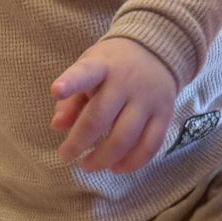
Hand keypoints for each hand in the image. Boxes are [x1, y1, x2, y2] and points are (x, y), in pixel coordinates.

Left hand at [50, 38, 178, 171]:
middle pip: (100, 118)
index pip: (85, 72)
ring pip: (125, 138)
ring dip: (103, 158)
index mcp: (103, 66)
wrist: (157, 52)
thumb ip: (72, 98)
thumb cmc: (113, 66)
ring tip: (87, 165)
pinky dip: (131, 163)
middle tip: (65, 156)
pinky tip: (116, 168)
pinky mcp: (165, 115)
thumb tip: (57, 126)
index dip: (71, 82)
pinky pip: (149, 146)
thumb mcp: (89, 70)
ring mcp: (148, 99)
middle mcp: (127, 82)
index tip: (56, 90)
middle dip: (78, 142)